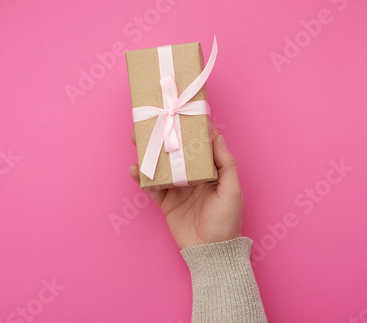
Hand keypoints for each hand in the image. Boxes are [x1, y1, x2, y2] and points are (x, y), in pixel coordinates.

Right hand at [129, 122, 243, 249]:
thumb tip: (217, 136)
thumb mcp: (232, 191)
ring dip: (148, 152)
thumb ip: (226, 164)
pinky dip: (141, 177)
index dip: (192, 129)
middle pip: (176, 151)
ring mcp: (177, 188)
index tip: (182, 112)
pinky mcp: (165, 201)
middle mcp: (192, 175)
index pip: (200, 144)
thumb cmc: (226, 221)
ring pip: (160, 164)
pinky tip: (134, 169)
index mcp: (210, 171)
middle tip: (151, 123)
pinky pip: (151, 186)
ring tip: (137, 140)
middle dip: (164, 136)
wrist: (211, 253)